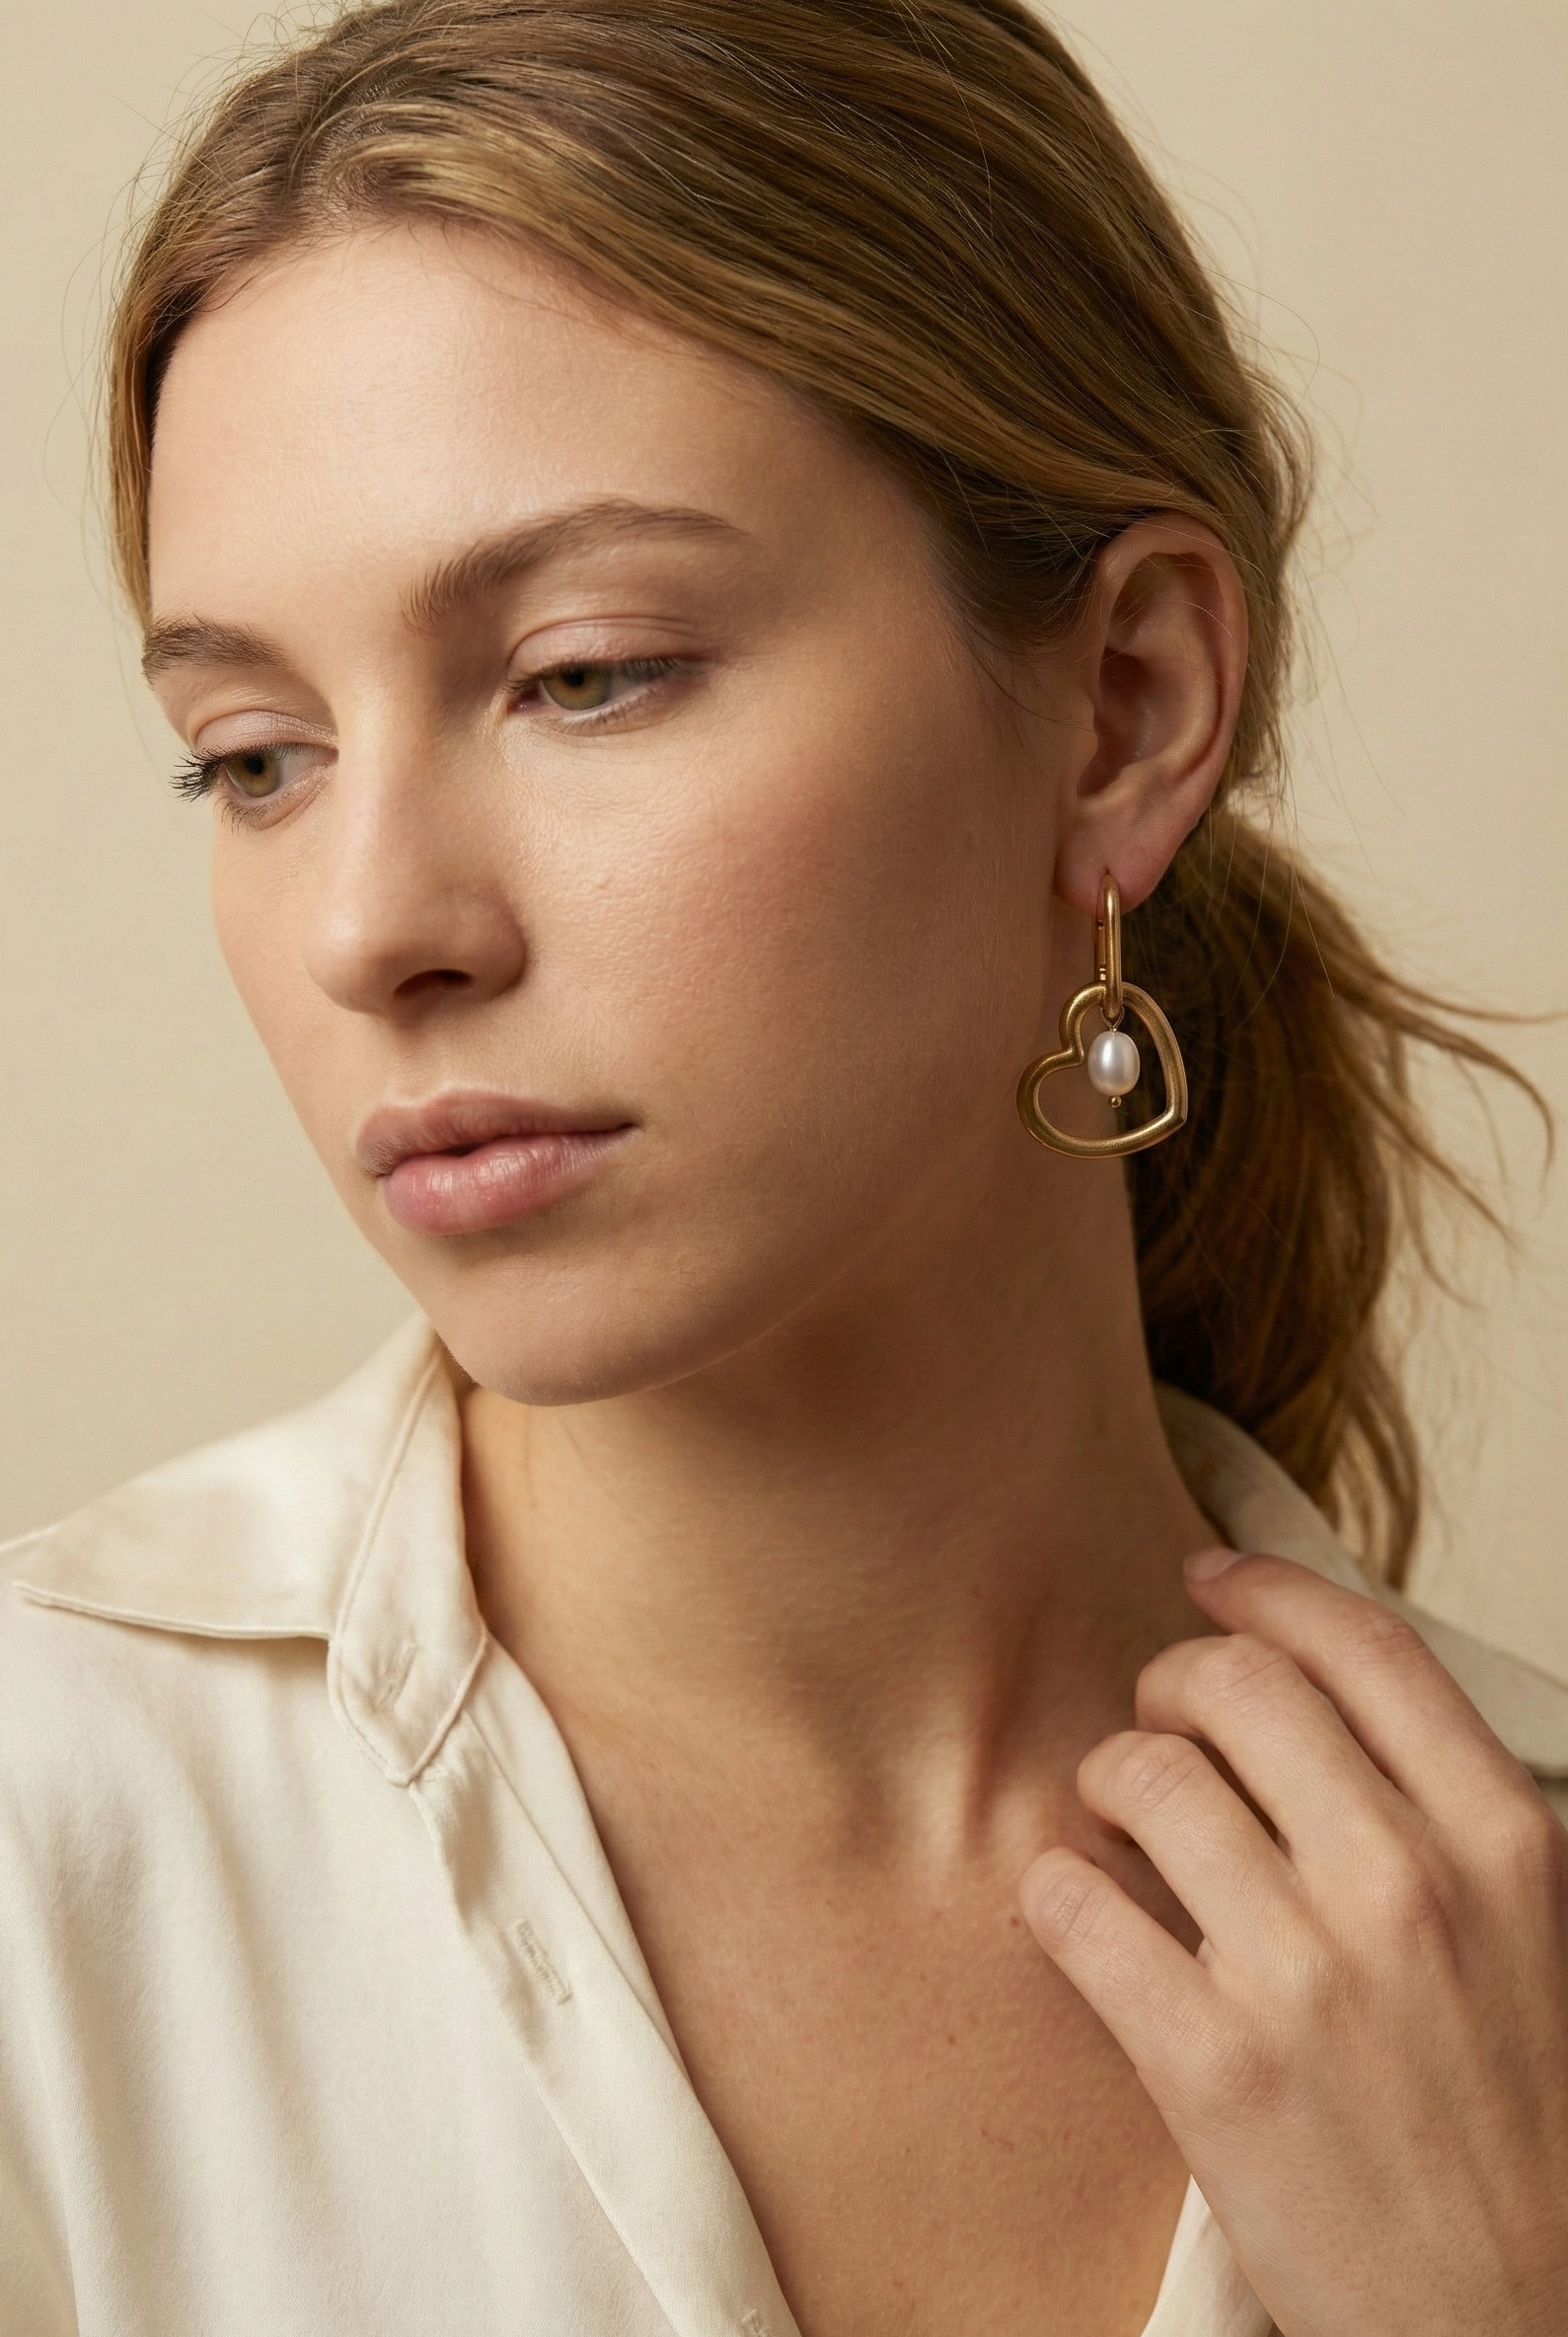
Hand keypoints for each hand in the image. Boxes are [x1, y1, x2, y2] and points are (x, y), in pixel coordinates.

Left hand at [1019, 1549, 1567, 2336]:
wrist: (1518, 2327)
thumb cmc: (1518, 2130)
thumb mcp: (1536, 1935)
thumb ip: (1442, 1816)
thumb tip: (1314, 1704)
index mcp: (1502, 1840)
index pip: (1361, 1645)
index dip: (1265, 1590)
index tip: (1209, 1576)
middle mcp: (1406, 1884)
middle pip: (1232, 1685)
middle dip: (1169, 1682)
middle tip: (1158, 1722)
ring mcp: (1306, 1974)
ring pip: (1141, 1777)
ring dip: (1106, 1782)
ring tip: (1118, 1825)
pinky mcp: (1211, 2068)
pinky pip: (1075, 1907)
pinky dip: (1056, 1894)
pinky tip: (1078, 1914)